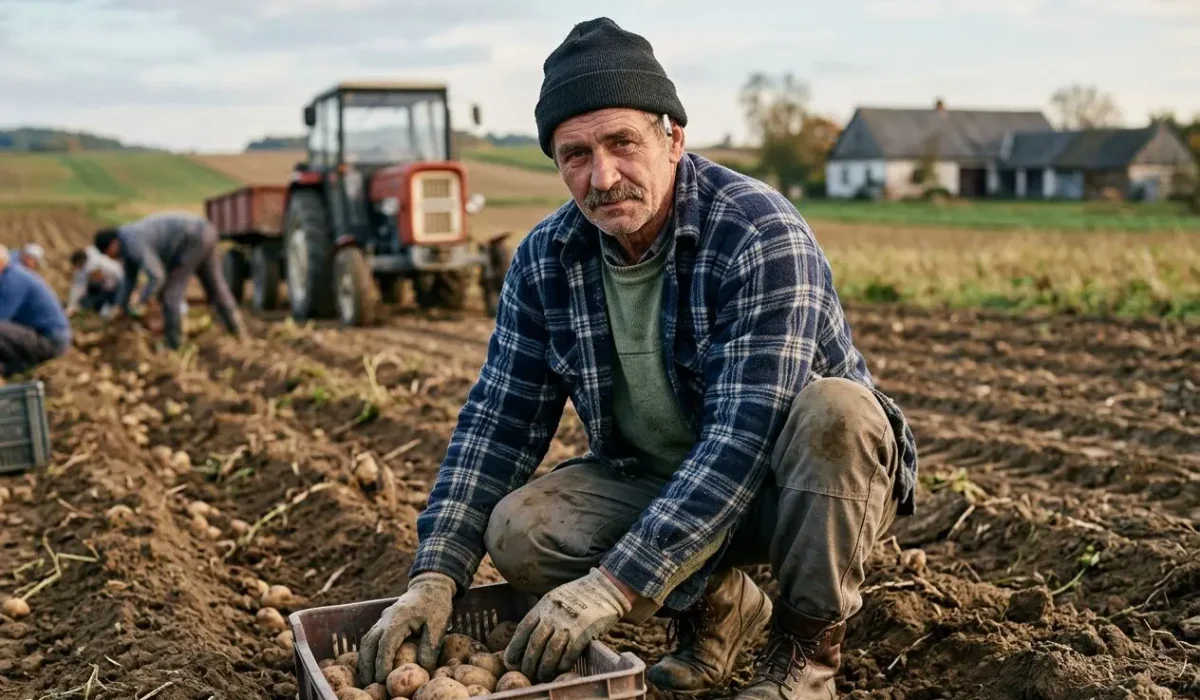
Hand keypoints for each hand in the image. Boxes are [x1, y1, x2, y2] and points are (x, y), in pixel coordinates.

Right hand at [357, 572, 455, 686]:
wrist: (431, 585)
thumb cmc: (436, 604)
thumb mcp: (438, 625)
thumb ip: (430, 646)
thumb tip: (424, 668)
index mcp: (399, 619)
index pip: (385, 644)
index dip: (382, 662)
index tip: (382, 679)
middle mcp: (386, 619)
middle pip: (369, 643)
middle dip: (367, 664)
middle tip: (368, 684)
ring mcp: (383, 619)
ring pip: (366, 640)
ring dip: (364, 659)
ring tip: (366, 678)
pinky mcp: (384, 621)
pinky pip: (370, 637)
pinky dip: (368, 652)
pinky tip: (370, 664)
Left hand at [504, 568, 632, 682]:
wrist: (605, 588)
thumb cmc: (579, 594)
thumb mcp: (555, 598)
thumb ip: (543, 614)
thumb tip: (529, 634)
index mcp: (543, 606)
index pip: (522, 630)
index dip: (514, 648)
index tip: (510, 661)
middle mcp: (553, 615)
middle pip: (534, 644)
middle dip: (528, 663)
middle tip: (526, 673)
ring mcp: (568, 624)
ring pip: (550, 652)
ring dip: (544, 668)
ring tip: (542, 676)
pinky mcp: (583, 633)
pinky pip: (569, 654)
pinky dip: (563, 665)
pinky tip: (560, 670)